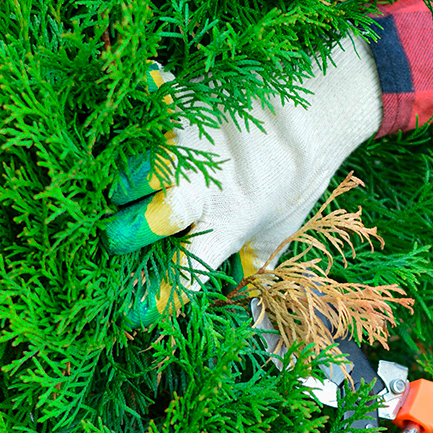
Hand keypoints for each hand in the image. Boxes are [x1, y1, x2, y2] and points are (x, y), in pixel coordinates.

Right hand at [103, 34, 382, 326]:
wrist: (314, 110)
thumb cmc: (295, 180)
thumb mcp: (279, 233)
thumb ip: (255, 271)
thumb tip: (260, 330)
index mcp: (231, 222)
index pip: (186, 269)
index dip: (155, 296)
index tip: (132, 311)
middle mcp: (206, 186)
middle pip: (147, 221)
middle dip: (122, 237)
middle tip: (118, 238)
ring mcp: (189, 142)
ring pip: (133, 170)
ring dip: (121, 186)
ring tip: (121, 192)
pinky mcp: (180, 102)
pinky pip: (140, 114)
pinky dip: (129, 122)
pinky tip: (121, 132)